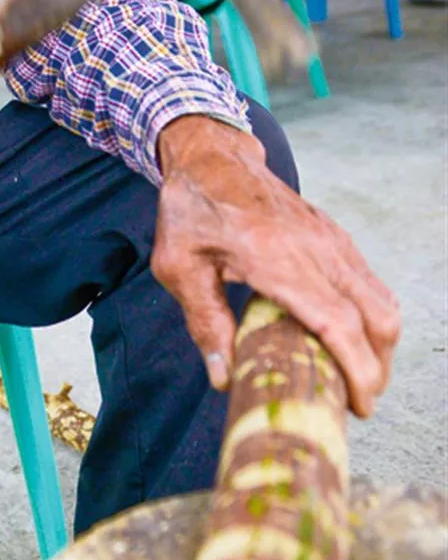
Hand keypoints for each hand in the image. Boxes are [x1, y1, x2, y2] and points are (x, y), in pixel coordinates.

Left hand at [153, 116, 399, 416]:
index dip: (356, 368)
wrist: (212, 155)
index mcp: (276, 257)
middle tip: (356, 402)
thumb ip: (204, 321)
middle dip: (377, 367)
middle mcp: (315, 248)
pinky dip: (371, 317)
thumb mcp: (178, 266)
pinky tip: (349, 339)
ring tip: (355, 377)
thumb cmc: (191, 210)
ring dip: (379, 345)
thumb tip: (224, 377)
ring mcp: (331, 239)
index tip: (358, 404)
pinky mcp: (334, 235)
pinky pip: (369, 282)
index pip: (337, 321)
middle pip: (375, 316)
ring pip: (380, 299)